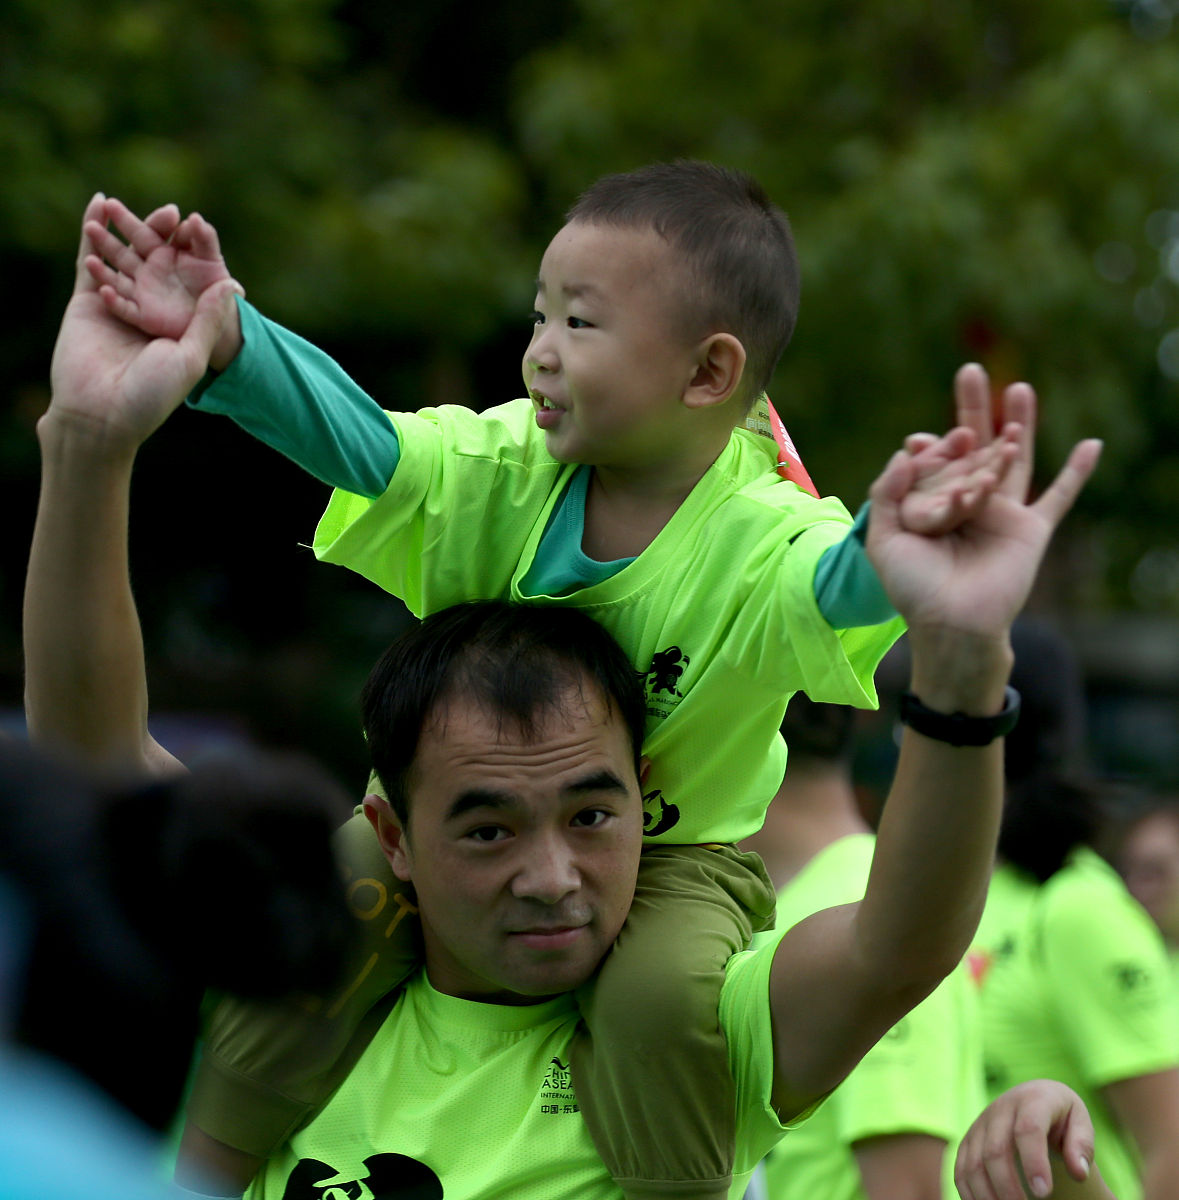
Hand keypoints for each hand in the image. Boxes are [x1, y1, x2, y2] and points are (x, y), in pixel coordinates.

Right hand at [46, 193, 240, 452]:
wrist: (102, 417)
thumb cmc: (151, 396)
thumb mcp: (190, 356)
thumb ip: (208, 320)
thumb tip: (233, 286)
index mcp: (173, 326)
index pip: (184, 282)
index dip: (189, 256)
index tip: (198, 228)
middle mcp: (144, 314)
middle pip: (152, 266)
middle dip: (158, 238)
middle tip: (171, 210)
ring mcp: (114, 307)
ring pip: (119, 259)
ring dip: (122, 231)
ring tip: (127, 202)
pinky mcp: (85, 304)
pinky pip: (89, 262)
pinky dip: (91, 235)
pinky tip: (96, 207)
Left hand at [866, 366, 1100, 642]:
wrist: (952, 625)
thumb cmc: (915, 589)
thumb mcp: (886, 539)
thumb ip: (889, 493)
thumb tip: (904, 450)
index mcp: (932, 505)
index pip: (934, 463)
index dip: (930, 447)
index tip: (921, 441)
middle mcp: (968, 503)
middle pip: (974, 447)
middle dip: (971, 410)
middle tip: (969, 371)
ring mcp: (1002, 514)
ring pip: (1013, 459)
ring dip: (1017, 425)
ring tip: (1018, 388)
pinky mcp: (1030, 529)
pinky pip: (1059, 497)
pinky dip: (1077, 473)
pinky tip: (1092, 445)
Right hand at [955, 1080, 1108, 1199]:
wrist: (1033, 1098)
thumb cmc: (1062, 1117)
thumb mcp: (1080, 1122)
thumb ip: (1082, 1146)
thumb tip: (1078, 1173)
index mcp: (1031, 1100)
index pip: (1027, 1129)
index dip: (1033, 1161)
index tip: (1044, 1192)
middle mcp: (1000, 1109)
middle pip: (995, 1150)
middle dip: (1008, 1187)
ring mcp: (980, 1124)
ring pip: (974, 1162)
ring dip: (988, 1195)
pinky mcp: (968, 1140)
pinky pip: (961, 1169)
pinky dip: (971, 1194)